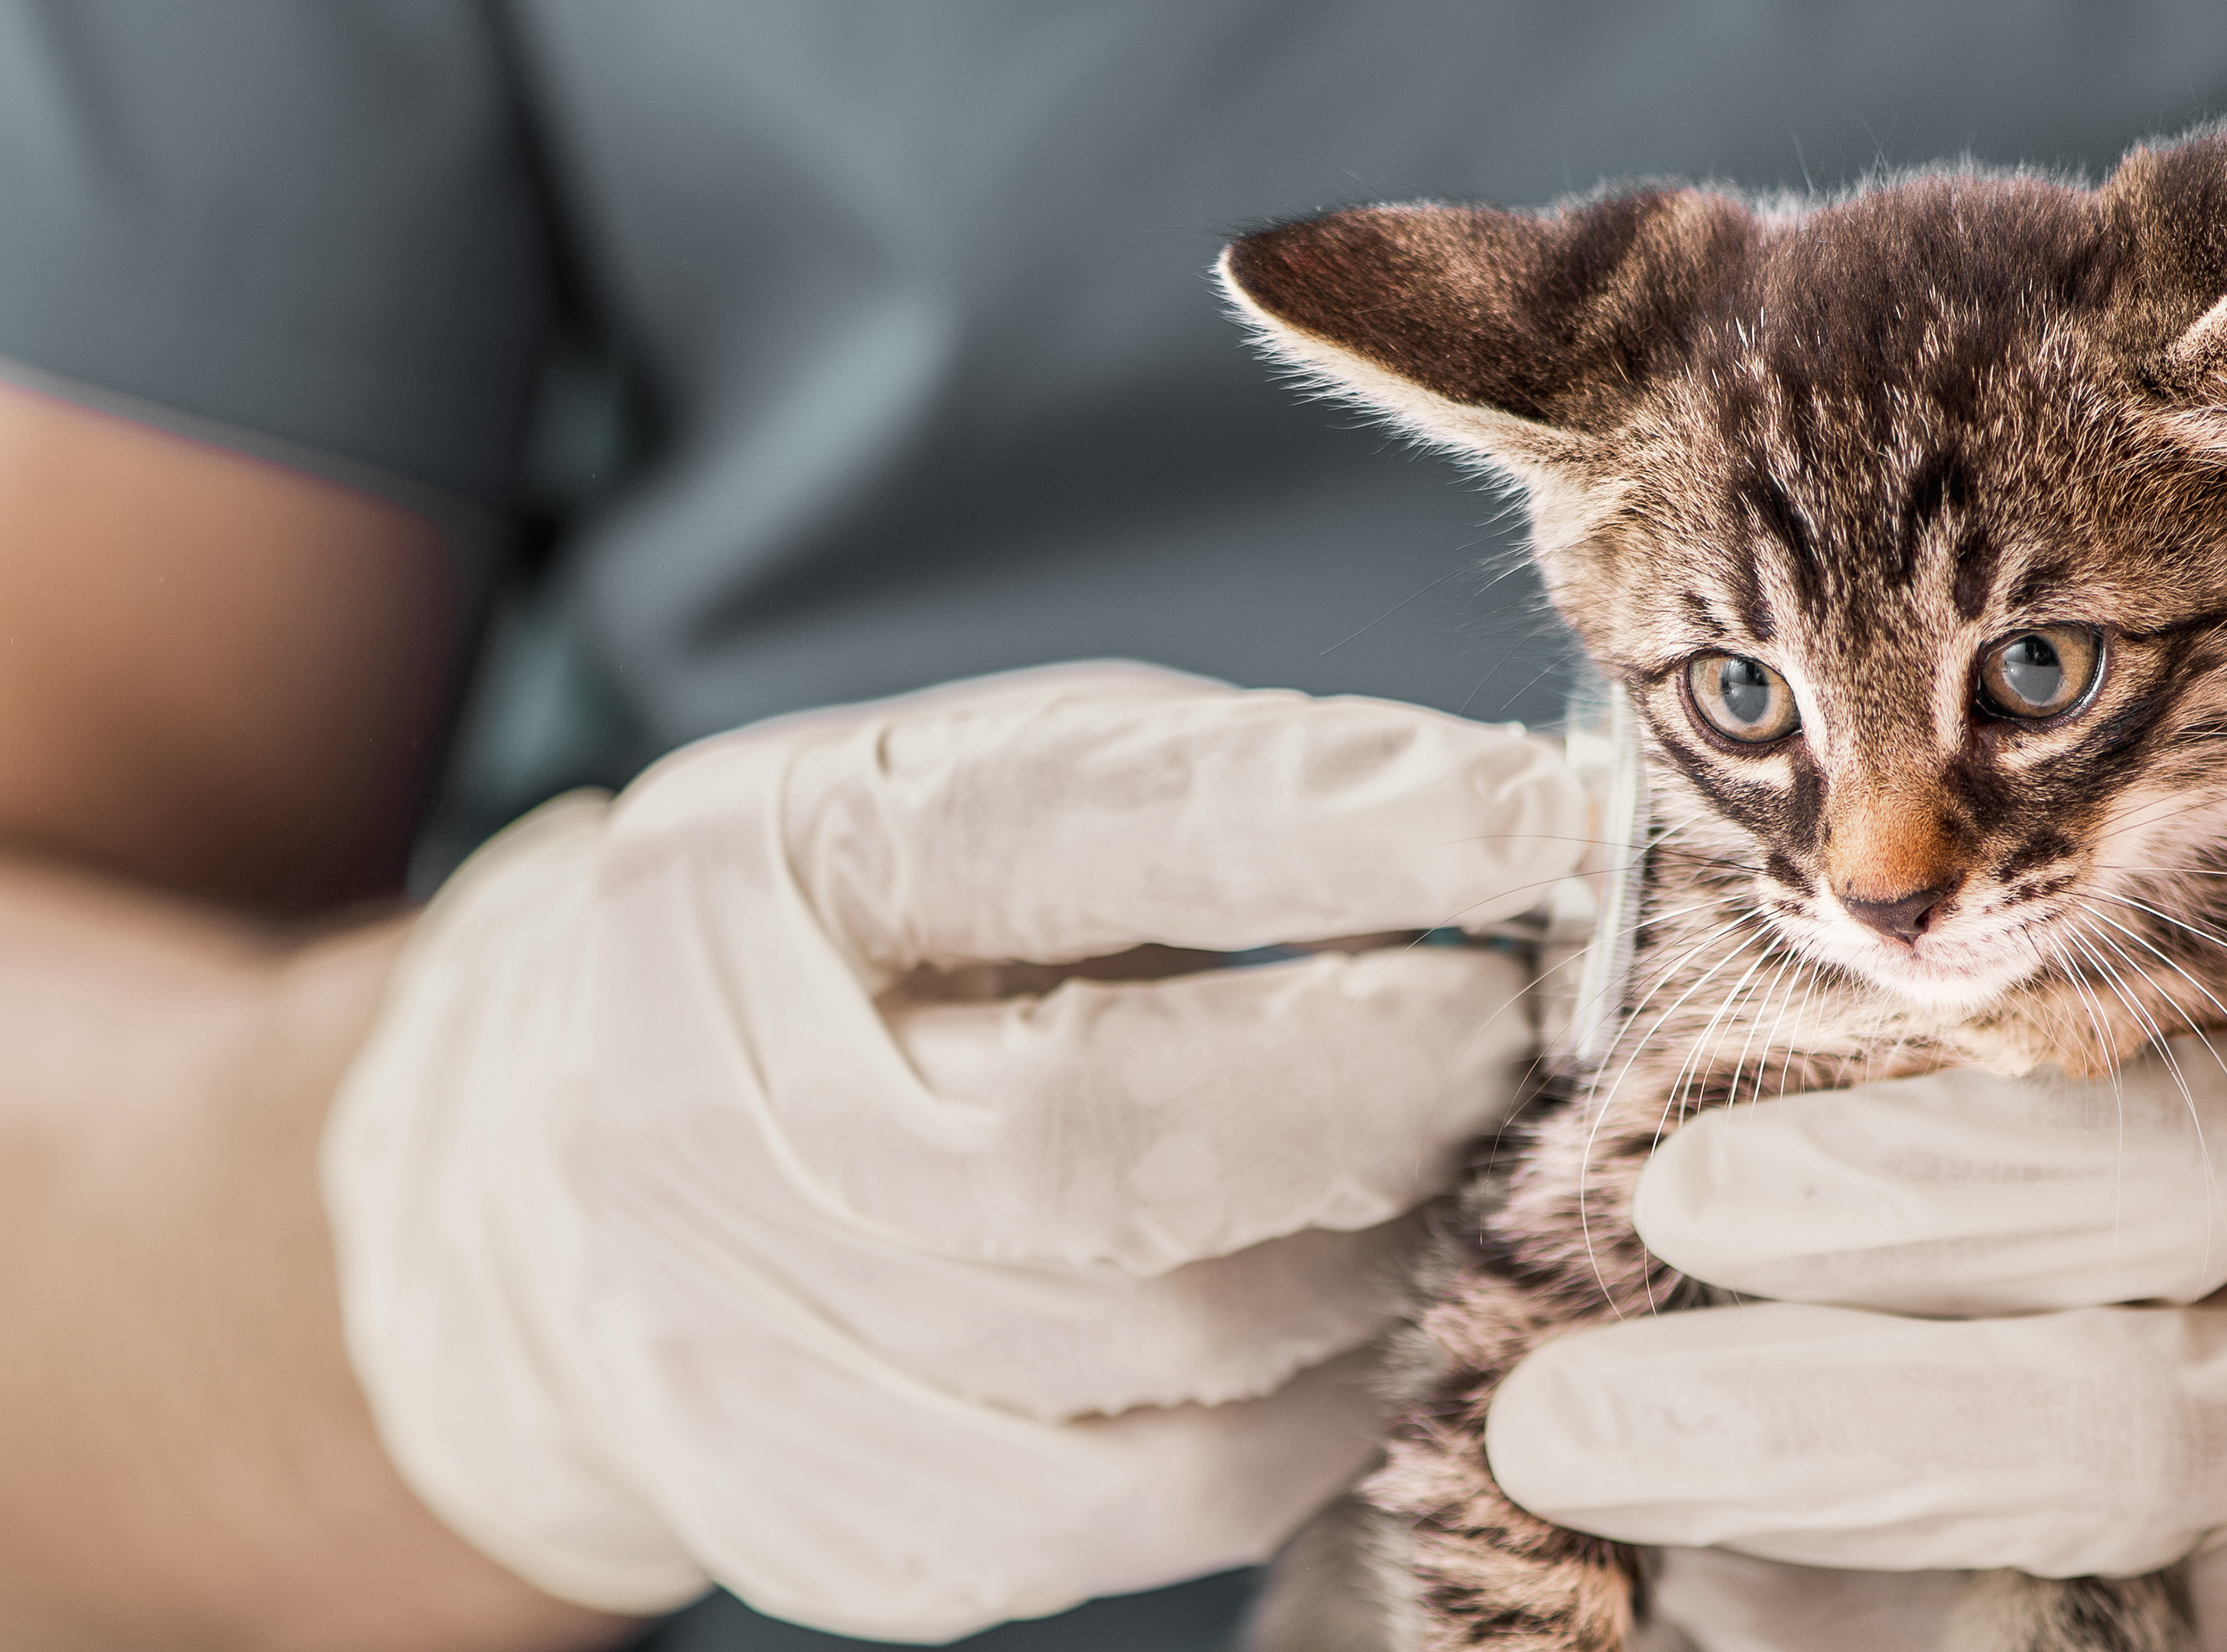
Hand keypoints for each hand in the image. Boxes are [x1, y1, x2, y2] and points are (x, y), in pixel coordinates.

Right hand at [325, 662, 1588, 1641]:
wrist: (564, 1169)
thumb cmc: (862, 944)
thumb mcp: (992, 783)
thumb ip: (1223, 796)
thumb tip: (1512, 839)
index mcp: (763, 864)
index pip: (1053, 833)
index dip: (1318, 829)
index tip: (1528, 822)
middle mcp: (712, 1110)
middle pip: (1097, 1142)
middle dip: (1378, 1085)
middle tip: (1524, 1030)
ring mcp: (749, 1342)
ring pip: (1160, 1350)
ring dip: (1381, 1255)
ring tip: (1466, 1167)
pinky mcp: (832, 1513)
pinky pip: (1157, 1502)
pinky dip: (1321, 1408)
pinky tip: (1369, 1316)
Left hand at [1484, 669, 2226, 1650]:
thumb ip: (2149, 790)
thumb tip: (1831, 721)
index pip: (2172, 1165)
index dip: (1920, 1192)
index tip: (1687, 1195)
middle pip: (2108, 1435)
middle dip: (1808, 1438)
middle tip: (1561, 1420)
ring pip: (2098, 1596)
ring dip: (1828, 1580)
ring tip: (1619, 1511)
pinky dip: (1926, 1644)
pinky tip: (1749, 1603)